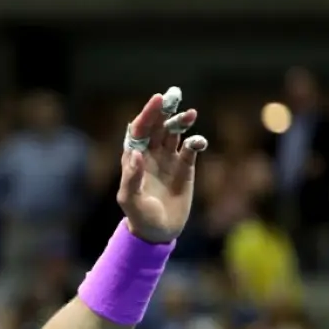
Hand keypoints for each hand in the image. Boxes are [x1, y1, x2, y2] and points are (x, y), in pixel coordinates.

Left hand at [117, 87, 208, 242]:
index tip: (156, 101)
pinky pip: (191, 149)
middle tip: (174, 96)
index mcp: (133, 158)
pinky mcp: (185, 167)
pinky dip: (196, 142)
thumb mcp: (130, 200)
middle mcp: (150, 154)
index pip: (140, 131)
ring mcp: (168, 159)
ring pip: (174, 133)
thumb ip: (131, 178)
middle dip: (164, 111)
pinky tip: (198, 142)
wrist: (159, 231)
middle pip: (157, 126)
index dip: (147, 114)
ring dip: (181, 121)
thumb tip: (136, 153)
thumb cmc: (139, 217)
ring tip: (190, 113)